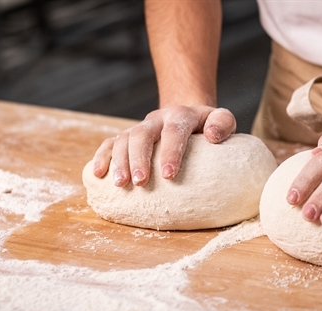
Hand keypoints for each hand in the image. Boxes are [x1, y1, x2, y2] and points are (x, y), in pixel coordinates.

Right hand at [92, 105, 235, 186]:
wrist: (187, 117)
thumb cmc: (208, 127)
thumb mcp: (221, 120)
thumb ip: (222, 123)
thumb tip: (213, 136)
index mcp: (180, 115)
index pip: (174, 130)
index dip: (170, 151)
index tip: (169, 175)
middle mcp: (157, 119)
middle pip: (142, 134)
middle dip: (139, 158)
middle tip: (140, 183)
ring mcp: (140, 127)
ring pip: (123, 139)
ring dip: (119, 161)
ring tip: (120, 184)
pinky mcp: (128, 137)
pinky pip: (110, 143)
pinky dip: (102, 157)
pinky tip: (98, 174)